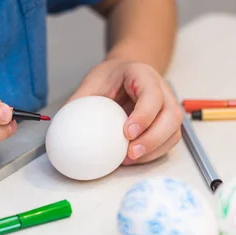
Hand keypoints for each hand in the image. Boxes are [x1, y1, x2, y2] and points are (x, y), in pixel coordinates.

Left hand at [68, 58, 182, 164]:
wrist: (127, 73)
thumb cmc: (112, 78)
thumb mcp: (93, 82)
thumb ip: (81, 102)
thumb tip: (61, 127)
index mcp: (144, 75)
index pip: (152, 94)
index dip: (143, 115)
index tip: (127, 132)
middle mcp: (163, 91)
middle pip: (171, 115)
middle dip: (153, 138)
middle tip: (131, 153)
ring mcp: (169, 107)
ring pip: (174, 131)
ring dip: (154, 149)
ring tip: (130, 160)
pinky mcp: (168, 124)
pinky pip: (168, 141)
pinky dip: (154, 153)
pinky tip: (134, 159)